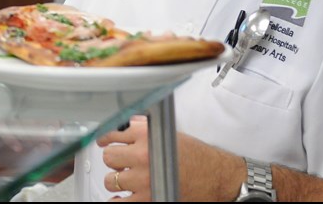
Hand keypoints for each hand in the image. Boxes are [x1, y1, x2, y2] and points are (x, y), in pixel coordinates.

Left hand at [98, 116, 244, 201]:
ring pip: (111, 180)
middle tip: (122, 164)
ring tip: (126, 180)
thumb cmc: (197, 156)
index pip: (111, 134)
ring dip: (116, 180)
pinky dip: (116, 201)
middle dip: (114, 160)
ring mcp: (144, 179)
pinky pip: (119, 203)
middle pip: (109, 157)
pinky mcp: (150, 198)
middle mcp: (143, 155)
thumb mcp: (168, 133)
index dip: (105, 139)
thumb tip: (122, 127)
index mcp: (146, 135)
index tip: (104, 142)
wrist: (218, 176)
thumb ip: (143, 129)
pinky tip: (121, 197)